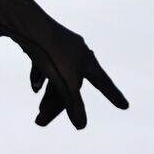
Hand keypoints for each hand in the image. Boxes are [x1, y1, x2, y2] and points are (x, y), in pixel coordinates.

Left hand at [10, 0, 127, 128]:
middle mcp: (78, 53)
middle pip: (71, 86)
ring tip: (38, 113)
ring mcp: (60, 47)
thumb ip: (73, 104)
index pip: (103, 83)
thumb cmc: (51, 54)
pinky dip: (40, 77)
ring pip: (56, 77)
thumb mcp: (64, 82)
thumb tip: (81, 126)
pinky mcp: (43, 44)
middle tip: (41, 122)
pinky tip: (35, 87)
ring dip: (47, 96)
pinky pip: (44, 64)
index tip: (124, 106)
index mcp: (87, 61)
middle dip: (58, 106)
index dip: (112, 95)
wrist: (29, 26)